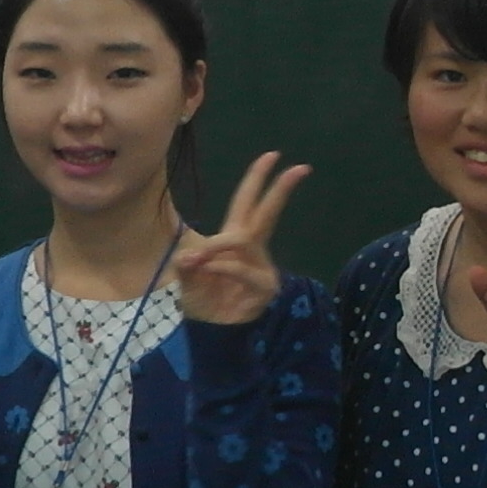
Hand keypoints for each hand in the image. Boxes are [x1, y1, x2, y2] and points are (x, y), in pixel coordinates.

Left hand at [170, 152, 313, 326]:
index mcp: (236, 239)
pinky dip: (222, 267)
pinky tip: (207, 269)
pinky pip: (241, 269)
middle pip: (266, 213)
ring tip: (196, 260)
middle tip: (299, 168)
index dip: (257, 179)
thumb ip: (189, 265)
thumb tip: (187, 257)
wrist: (212, 332)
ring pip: (242, 242)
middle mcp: (253, 249)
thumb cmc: (204, 299)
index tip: (272, 155)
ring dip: (217, 247)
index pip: (248, 203)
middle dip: (279, 189)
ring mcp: (262, 267)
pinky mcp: (265, 286)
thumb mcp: (188, 277)